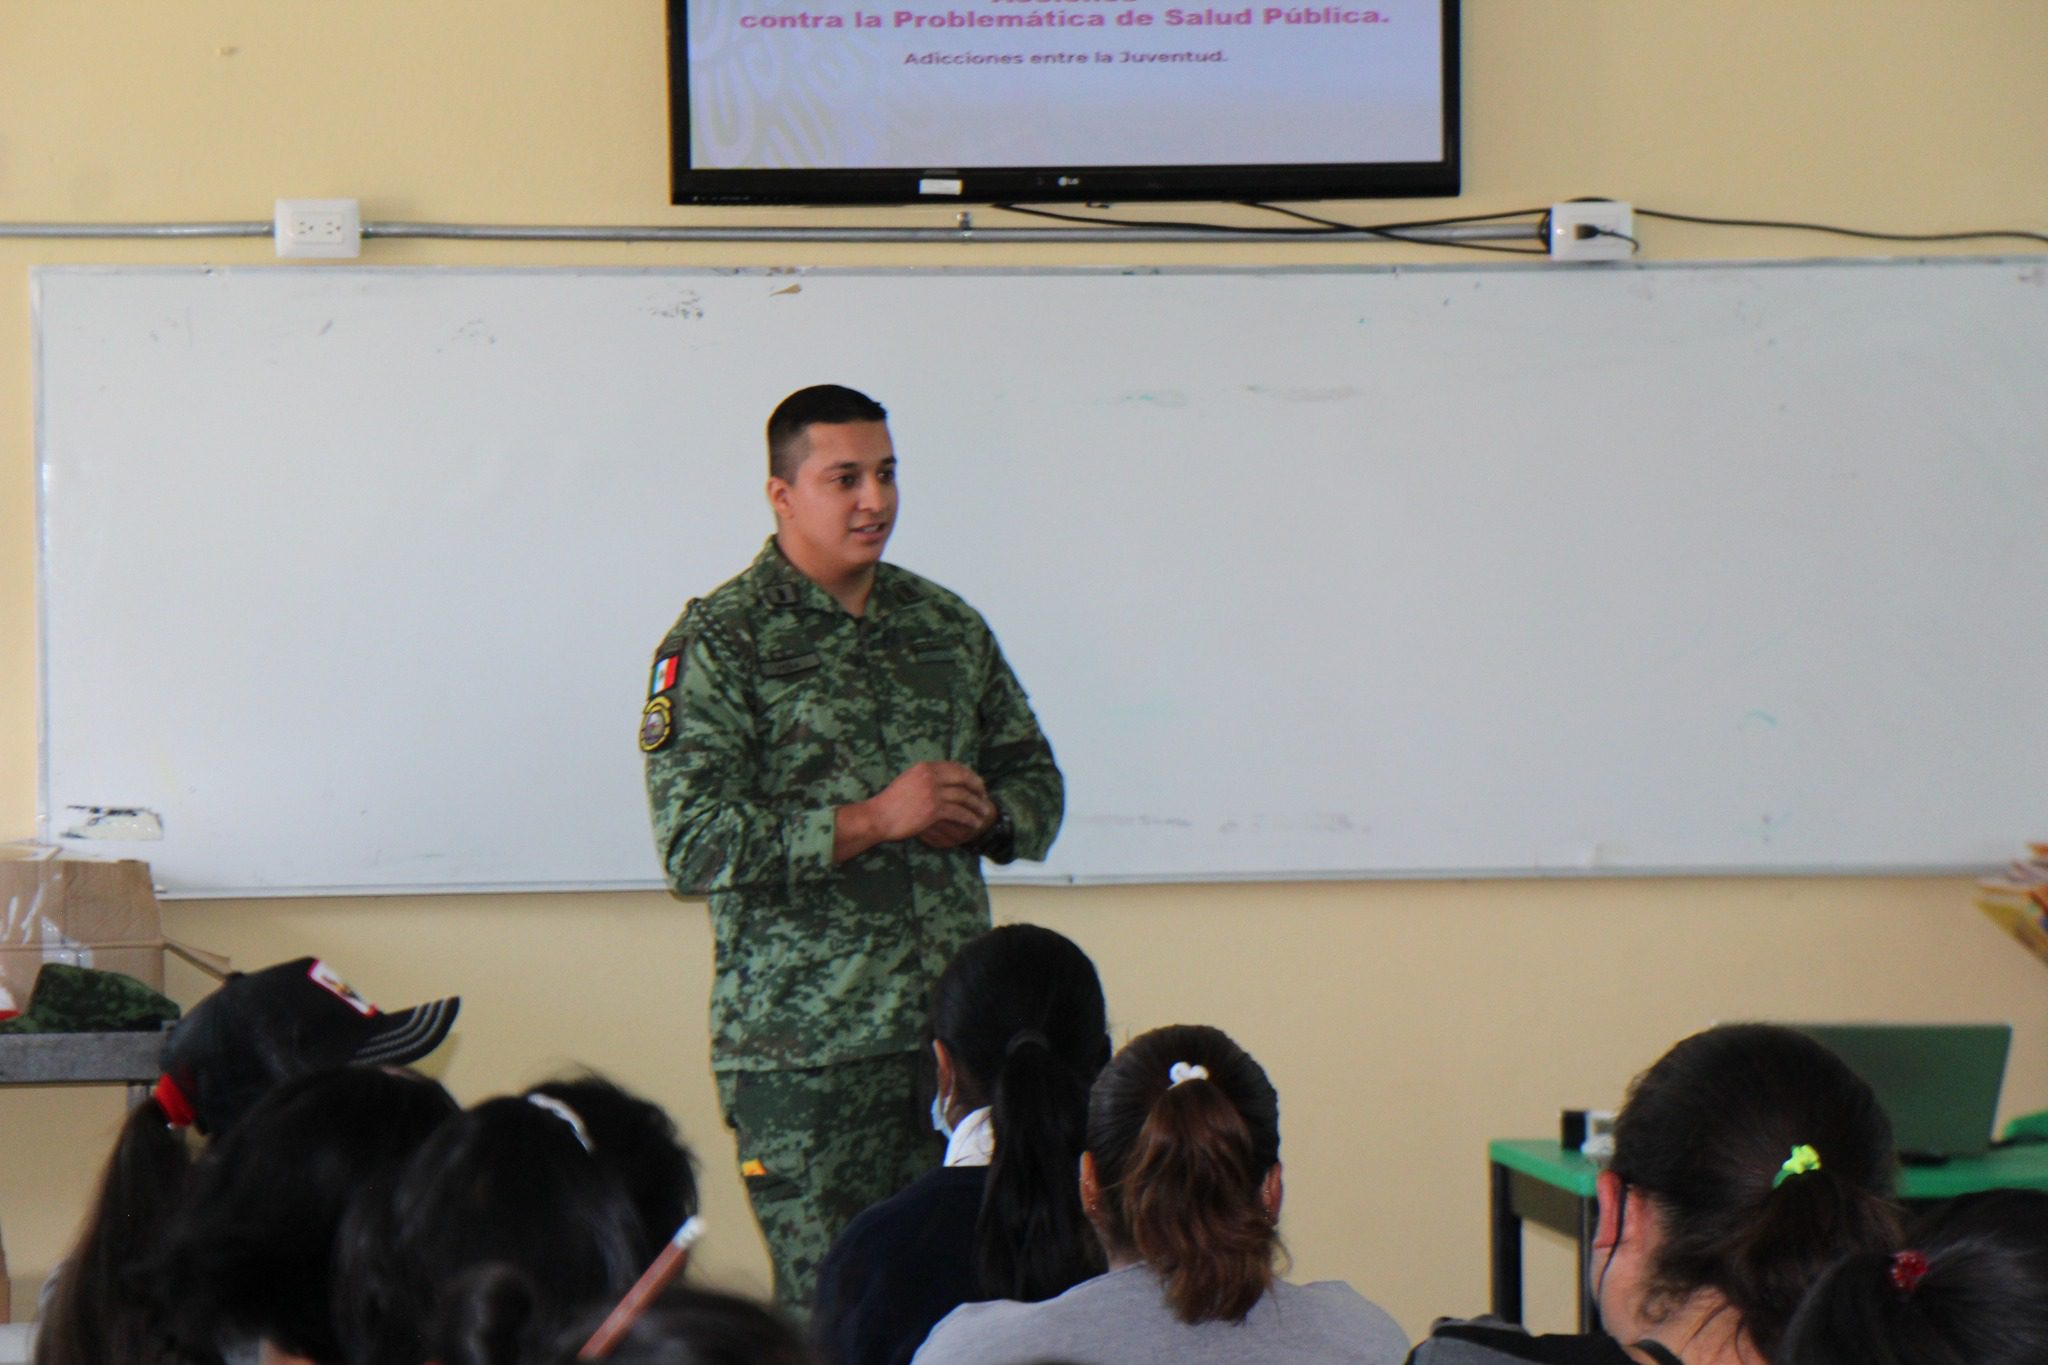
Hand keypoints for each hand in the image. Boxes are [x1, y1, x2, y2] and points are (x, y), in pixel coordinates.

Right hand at [864, 762, 992, 844]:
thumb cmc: (890, 802)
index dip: (969, 775)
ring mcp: (933, 792)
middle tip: (984, 796)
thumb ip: (925, 777)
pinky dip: (969, 818)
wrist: (878, 816)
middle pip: (963, 778)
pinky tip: (974, 823)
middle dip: (977, 787)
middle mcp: (930, 776)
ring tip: (984, 813)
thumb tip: (942, 779)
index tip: (976, 783)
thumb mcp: (908, 781)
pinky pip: (958, 812)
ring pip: (963, 796)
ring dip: (976, 805)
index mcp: (925, 767)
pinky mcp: (934, 809)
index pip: (954, 767)